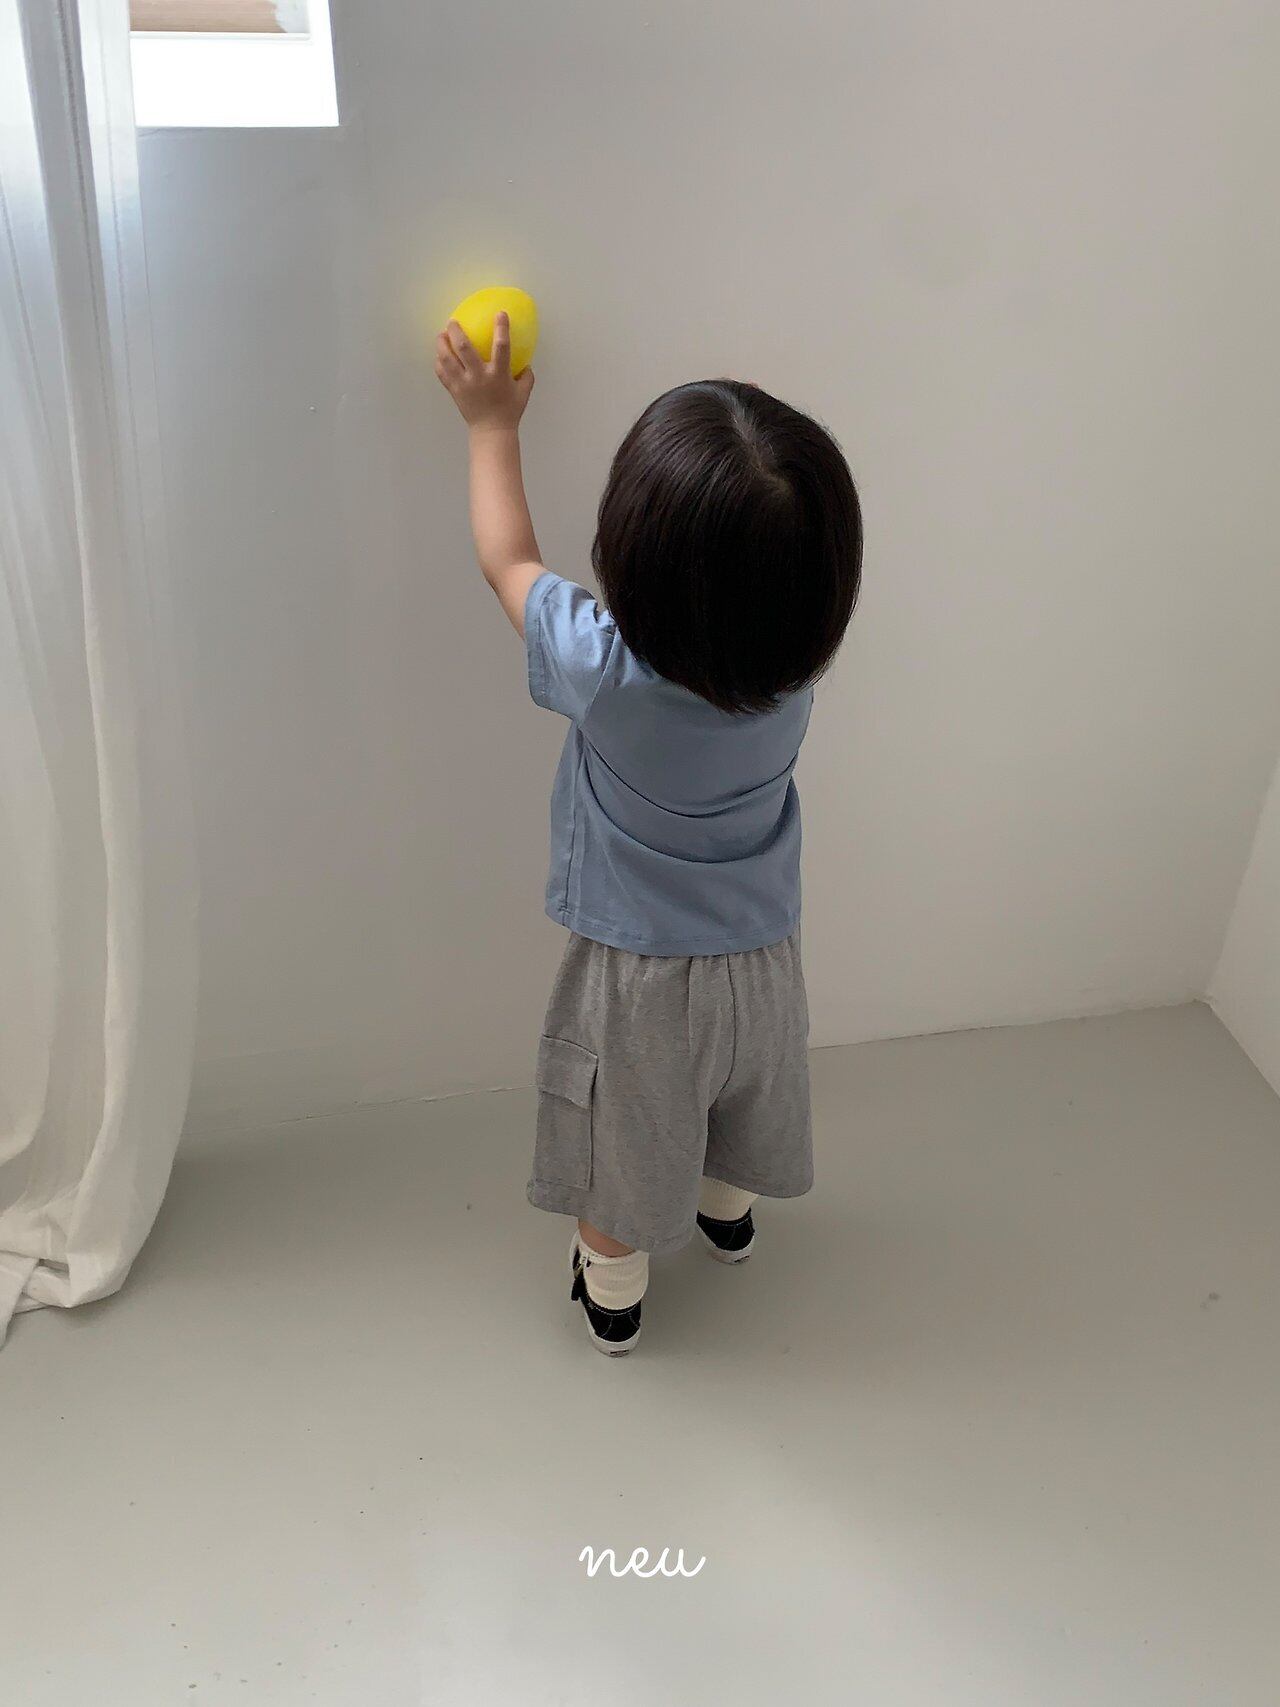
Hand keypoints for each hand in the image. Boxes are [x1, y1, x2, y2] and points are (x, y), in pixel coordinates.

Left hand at [435, 312, 533, 430]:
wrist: (491, 431)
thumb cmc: (509, 412)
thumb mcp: (523, 392)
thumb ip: (526, 375)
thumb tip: (526, 362)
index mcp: (498, 375)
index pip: (501, 346)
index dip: (501, 328)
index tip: (500, 313)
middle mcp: (479, 376)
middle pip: (464, 347)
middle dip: (456, 330)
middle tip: (453, 321)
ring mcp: (464, 384)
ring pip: (447, 358)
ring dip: (442, 344)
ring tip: (441, 335)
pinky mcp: (454, 391)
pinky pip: (442, 373)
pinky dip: (439, 362)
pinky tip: (440, 356)